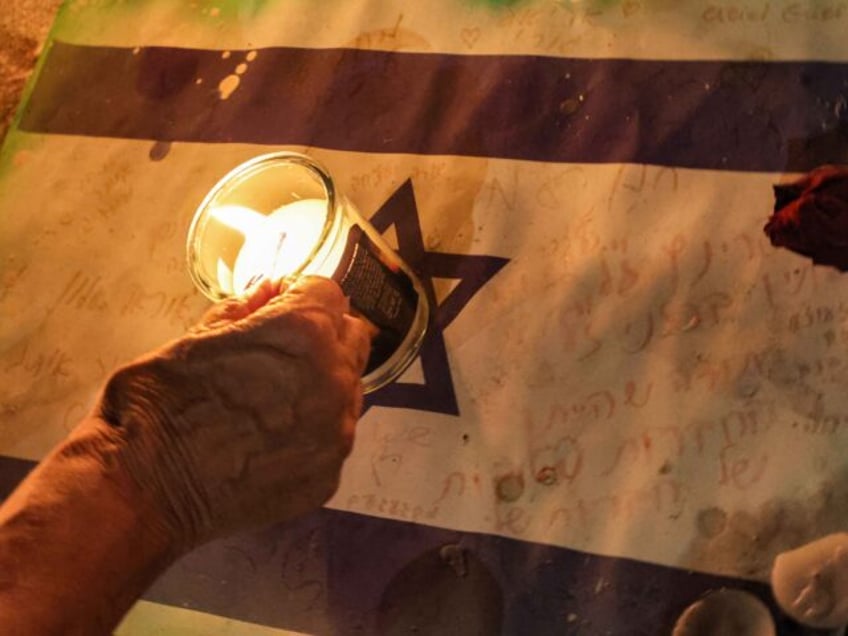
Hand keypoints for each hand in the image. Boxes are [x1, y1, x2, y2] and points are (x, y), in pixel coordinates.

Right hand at [95, 276, 370, 549]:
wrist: (143, 491)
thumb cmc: (157, 406)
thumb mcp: (191, 339)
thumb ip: (241, 311)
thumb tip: (267, 293)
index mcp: (301, 333)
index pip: (328, 292)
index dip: (299, 294)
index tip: (277, 306)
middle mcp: (332, 379)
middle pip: (351, 337)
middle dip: (323, 335)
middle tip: (280, 352)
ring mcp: (336, 431)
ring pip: (348, 389)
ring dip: (321, 384)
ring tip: (272, 402)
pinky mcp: (329, 474)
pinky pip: (333, 437)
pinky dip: (312, 432)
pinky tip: (270, 442)